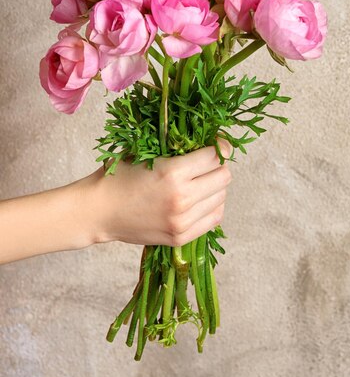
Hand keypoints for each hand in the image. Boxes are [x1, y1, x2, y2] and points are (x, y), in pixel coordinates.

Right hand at [89, 139, 232, 246]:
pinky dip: (211, 206)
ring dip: (215, 187)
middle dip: (218, 166)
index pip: (215, 156)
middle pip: (224, 177)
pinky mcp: (180, 236)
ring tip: (200, 182)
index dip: (219, 146)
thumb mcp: (146, 152)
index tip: (216, 143)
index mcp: (173, 172)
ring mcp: (182, 220)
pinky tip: (199, 200)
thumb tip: (208, 140)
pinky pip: (214, 218)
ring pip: (221, 197)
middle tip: (207, 163)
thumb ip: (177, 147)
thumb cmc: (119, 176)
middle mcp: (182, 198)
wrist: (98, 210)